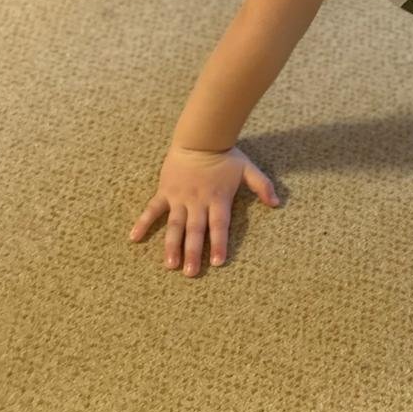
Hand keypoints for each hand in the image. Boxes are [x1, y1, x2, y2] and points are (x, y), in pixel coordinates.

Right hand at [130, 145, 279, 276]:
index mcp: (218, 199)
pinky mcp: (165, 191)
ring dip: (172, 246)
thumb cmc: (225, 155)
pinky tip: (134, 238)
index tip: (218, 262)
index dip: (219, 244)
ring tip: (170, 265)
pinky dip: (143, 223)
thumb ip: (263, 186)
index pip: (219, 226)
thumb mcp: (248, 169)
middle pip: (195, 231)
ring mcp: (179, 198)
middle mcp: (198, 202)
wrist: (200, 137)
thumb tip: (277, 203)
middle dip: (193, 253)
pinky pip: (152, 209)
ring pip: (175, 226)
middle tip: (191, 274)